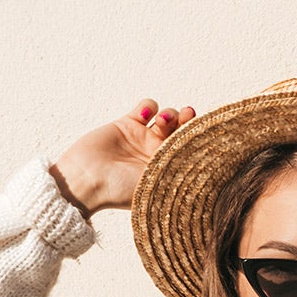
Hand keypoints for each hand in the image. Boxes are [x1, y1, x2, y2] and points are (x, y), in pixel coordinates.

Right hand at [49, 98, 195, 216]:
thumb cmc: (121, 191)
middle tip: (189, 114)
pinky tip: (146, 113)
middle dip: (188, 120)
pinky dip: (150, 105)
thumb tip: (210, 165)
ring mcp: (143, 138)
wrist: (86, 181)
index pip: (192, 149)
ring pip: (167, 116)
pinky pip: (146, 107)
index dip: (199, 138)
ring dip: (169, 114)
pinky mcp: (126, 124)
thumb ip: (180, 170)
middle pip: (182, 130)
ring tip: (162, 121)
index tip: (204, 131)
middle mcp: (158, 153)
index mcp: (169, 169)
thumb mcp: (158, 184)